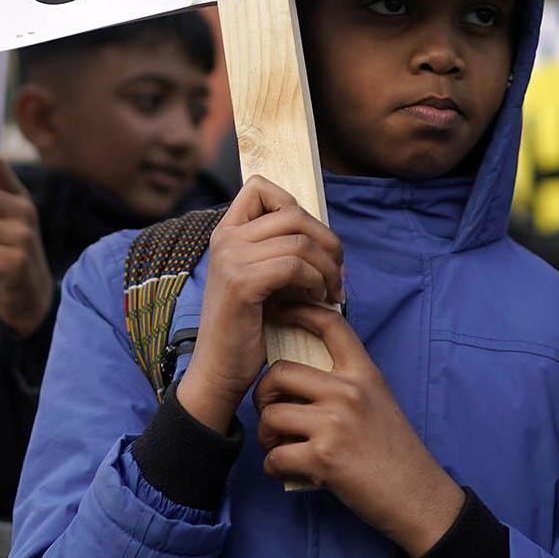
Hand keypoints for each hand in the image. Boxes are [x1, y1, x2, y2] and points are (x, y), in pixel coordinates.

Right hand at [177, 176, 343, 432]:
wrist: (220, 370)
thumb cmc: (246, 328)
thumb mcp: (259, 278)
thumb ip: (277, 250)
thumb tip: (324, 235)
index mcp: (227, 232)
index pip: (259, 187)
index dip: (293, 204)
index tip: (311, 240)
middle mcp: (225, 238)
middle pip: (293, 213)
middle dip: (326, 241)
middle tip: (338, 272)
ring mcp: (230, 258)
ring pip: (299, 241)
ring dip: (328, 268)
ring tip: (332, 291)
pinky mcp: (241, 283)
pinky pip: (294, 266)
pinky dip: (316, 282)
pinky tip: (319, 300)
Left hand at [255, 304, 464, 557]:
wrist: (419, 498)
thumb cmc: (395, 452)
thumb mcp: (378, 400)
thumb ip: (345, 382)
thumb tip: (300, 373)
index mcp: (364, 373)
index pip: (329, 324)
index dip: (298, 310)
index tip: (278, 311)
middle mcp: (348, 392)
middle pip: (279, 372)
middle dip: (264, 395)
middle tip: (271, 413)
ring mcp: (335, 424)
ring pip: (271, 416)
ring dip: (267, 436)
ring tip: (279, 447)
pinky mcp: (324, 458)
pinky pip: (275, 456)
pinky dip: (274, 467)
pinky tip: (286, 471)